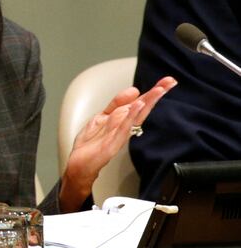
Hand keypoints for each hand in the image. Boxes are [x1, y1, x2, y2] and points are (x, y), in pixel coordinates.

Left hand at [59, 76, 177, 210]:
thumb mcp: (102, 117)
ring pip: (135, 118)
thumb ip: (116, 105)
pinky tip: (136, 108)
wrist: (79, 165)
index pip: (140, 104)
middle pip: (142, 109)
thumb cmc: (92, 144)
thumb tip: (134, 90)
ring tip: (156, 91)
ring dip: (145, 104)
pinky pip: (122, 129)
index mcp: (123, 121)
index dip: (153, 92)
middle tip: (169, 83)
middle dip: (155, 95)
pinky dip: (129, 118)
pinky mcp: (112, 145)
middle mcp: (124, 128)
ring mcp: (119, 136)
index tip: (167, 82)